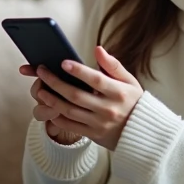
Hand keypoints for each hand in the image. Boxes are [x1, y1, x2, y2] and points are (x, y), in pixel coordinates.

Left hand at [19, 46, 143, 151]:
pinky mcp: (93, 135)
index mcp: (118, 92)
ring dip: (52, 100)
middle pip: (76, 95)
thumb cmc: (133, 102)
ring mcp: (100, 124)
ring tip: (40, 90)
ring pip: (69, 111)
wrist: (142, 133)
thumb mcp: (130, 81)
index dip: (78, 71)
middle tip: (42, 72)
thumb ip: (113, 65)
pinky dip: (57, 117)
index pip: (95, 80)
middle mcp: (108, 109)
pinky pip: (71, 126)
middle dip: (55, 82)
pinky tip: (49, 107)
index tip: (63, 62)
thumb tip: (98, 49)